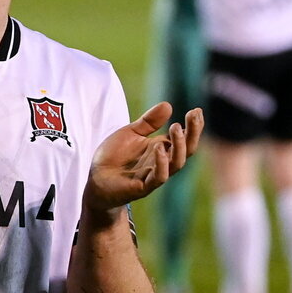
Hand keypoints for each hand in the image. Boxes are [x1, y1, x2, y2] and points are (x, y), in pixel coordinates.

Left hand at [84, 103, 203, 211]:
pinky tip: (159, 148)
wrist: (94, 180)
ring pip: (176, 164)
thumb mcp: (130, 133)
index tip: (197, 110)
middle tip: (194, 115)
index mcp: (161, 148)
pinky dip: (161, 163)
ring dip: (179, 146)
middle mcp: (161, 162)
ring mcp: (153, 175)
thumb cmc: (113, 157)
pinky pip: (158, 178)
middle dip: (193, 133)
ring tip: (176, 127)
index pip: (184, 138)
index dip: (193, 126)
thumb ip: (148, 122)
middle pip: (186, 150)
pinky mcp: (142, 187)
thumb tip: (168, 105)